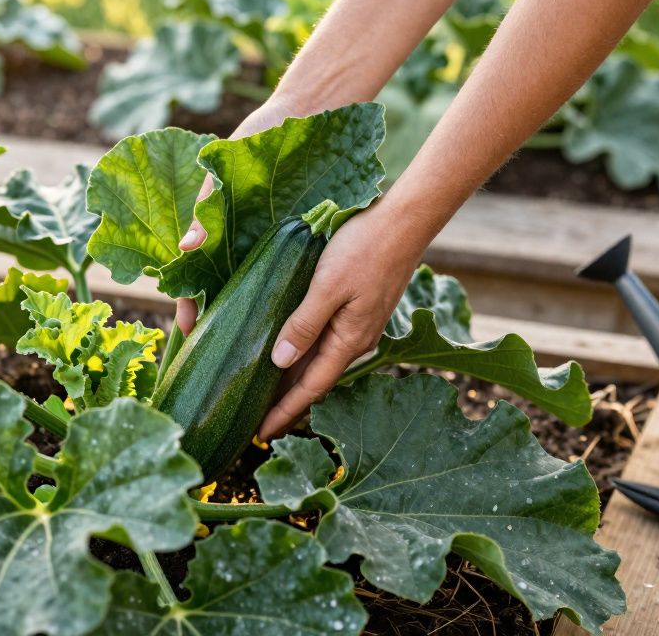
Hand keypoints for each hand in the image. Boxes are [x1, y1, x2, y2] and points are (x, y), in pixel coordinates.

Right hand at [174, 97, 306, 333]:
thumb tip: (187, 248)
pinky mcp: (297, 238)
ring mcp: (267, 243)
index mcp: (216, 230)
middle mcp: (239, 242)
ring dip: (249, 316)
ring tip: (252, 347)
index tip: (188, 329)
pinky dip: (282, 296)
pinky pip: (286, 272)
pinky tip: (287, 320)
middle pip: (222, 291)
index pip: (193, 277)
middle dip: (218, 320)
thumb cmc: (257, 139)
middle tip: (219, 351)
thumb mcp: (224, 172)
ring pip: (252, 288)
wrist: (306, 114)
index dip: (188, 304)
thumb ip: (205, 207)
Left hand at [258, 203, 420, 438]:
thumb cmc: (364, 248)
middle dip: (286, 403)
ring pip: (318, 361)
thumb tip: (279, 362)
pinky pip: (324, 342)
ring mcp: (357, 325)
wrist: (403, 221)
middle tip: (254, 421)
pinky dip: (303, 354)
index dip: (284, 412)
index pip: (311, 388)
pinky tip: (286, 352)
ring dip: (293, 380)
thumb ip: (304, 323)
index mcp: (349, 340)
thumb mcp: (328, 285)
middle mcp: (355, 340)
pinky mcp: (357, 309)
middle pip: (314, 381)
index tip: (260, 435)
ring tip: (264, 393)